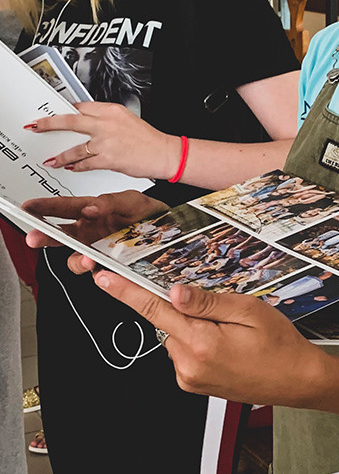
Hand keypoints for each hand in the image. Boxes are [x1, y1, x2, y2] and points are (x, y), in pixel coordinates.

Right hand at [22, 191, 167, 268]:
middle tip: (35, 238)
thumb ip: (110, 201)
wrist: (175, 232)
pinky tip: (101, 267)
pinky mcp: (111, 266)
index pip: (63, 208)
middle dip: (46, 237)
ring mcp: (99, 250)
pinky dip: (96, 272)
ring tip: (86, 259)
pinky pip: (97, 272)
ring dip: (75, 259)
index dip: (44, 208)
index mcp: (93, 210)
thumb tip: (90, 207)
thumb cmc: (151, 213)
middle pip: (61, 235)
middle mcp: (92, 231)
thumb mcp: (133, 200)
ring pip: (75, 257)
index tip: (28, 208)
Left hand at [25, 102, 179, 178]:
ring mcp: (106, 141)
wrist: (164, 153)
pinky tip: (71, 168)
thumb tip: (89, 123)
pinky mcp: (108, 158)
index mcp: (111, 110)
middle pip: (70, 121)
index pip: (81, 107)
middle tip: (36, 126)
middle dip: (49, 124)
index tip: (55, 113)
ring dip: (61, 156)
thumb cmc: (148, 139)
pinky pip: (86, 163)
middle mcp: (106, 123)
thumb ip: (106, 120)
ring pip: (75, 148)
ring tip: (51, 160)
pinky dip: (77, 167)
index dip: (66, 111)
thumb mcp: (127, 119)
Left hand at [90, 273, 328, 404]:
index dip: (126, 292)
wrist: (298, 382)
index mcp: (201, 343)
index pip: (154, 310)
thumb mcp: (249, 310)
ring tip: (232, 335)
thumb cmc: (281, 347)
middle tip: (224, 314)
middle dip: (186, 310)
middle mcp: (188, 365)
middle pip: (167, 322)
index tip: (103, 279)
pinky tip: (226, 347)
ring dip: (194, 328)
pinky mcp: (192, 384)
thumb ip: (207, 302)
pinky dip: (198, 343)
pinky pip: (184, 352)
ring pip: (176, 336)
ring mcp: (189, 378)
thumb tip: (173, 292)